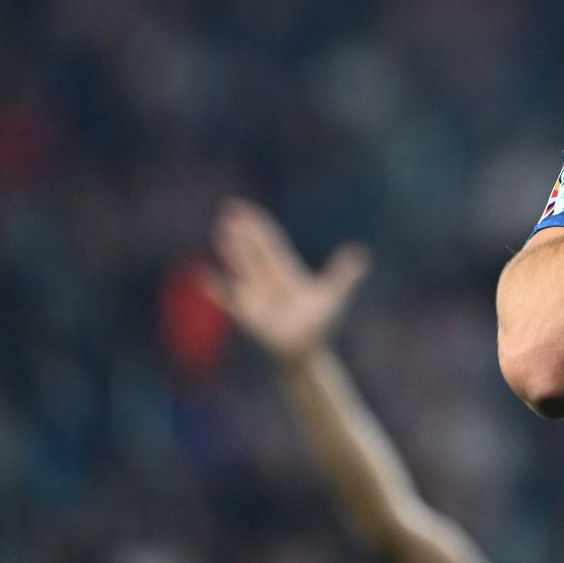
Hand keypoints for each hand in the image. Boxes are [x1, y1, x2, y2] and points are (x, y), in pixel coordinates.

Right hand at [206, 198, 370, 365]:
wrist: (305, 353)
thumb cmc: (319, 326)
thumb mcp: (333, 297)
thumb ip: (344, 275)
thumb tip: (361, 253)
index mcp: (287, 273)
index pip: (271, 243)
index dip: (259, 226)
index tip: (245, 209)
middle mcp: (268, 281)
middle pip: (254, 251)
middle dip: (243, 232)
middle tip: (230, 209)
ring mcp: (256, 296)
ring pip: (241, 267)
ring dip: (231, 251)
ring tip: (220, 230)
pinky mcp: (247, 314)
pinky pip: (228, 299)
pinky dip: (216, 289)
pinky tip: (202, 275)